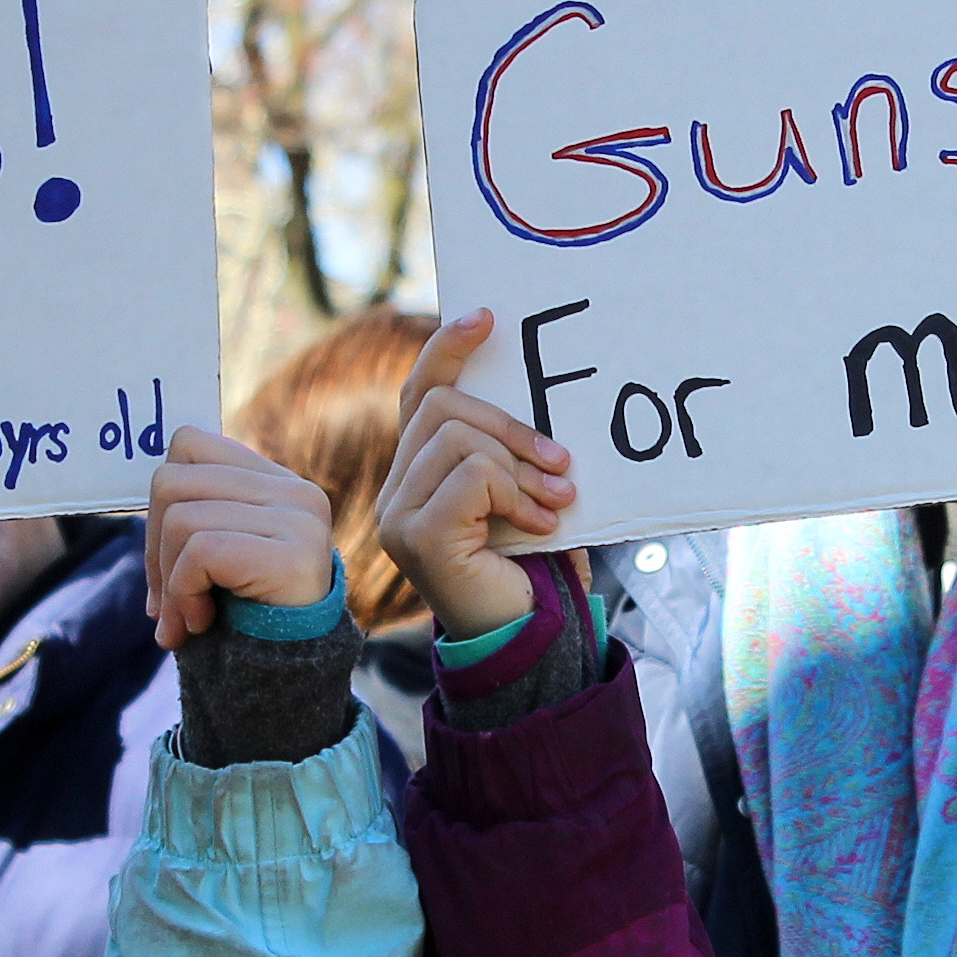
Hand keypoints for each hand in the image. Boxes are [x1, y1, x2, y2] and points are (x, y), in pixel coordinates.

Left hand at [146, 428, 337, 649]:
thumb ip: (196, 516)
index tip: (165, 561)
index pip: (188, 445)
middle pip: (171, 480)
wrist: (288, 681)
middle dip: (151, 547)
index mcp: (278, 483)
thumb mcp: (219, 556)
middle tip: (164, 603)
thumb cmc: (246, 620)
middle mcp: (296, 491)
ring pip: (179, 518)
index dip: (158, 503)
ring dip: (167, 581)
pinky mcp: (293, 554)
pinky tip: (201, 622)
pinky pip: (200, 552)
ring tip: (186, 619)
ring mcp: (299, 520)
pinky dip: (184, 593)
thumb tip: (148, 501)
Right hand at [375, 310, 576, 641]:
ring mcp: (397, 515)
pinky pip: (472, 476)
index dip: (446, 349)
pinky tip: (539, 526)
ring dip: (520, 465)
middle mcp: (395, 492)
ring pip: (458, 438)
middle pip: (440, 406)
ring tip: (556, 503)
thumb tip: (537, 387)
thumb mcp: (522, 493)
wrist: (529, 639)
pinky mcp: (416, 536)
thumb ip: (509, 450)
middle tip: (562, 464)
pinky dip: (516, 494)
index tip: (487, 317)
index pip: (418, 394)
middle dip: (510, 425)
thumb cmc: (532, 569)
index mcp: (416, 476)